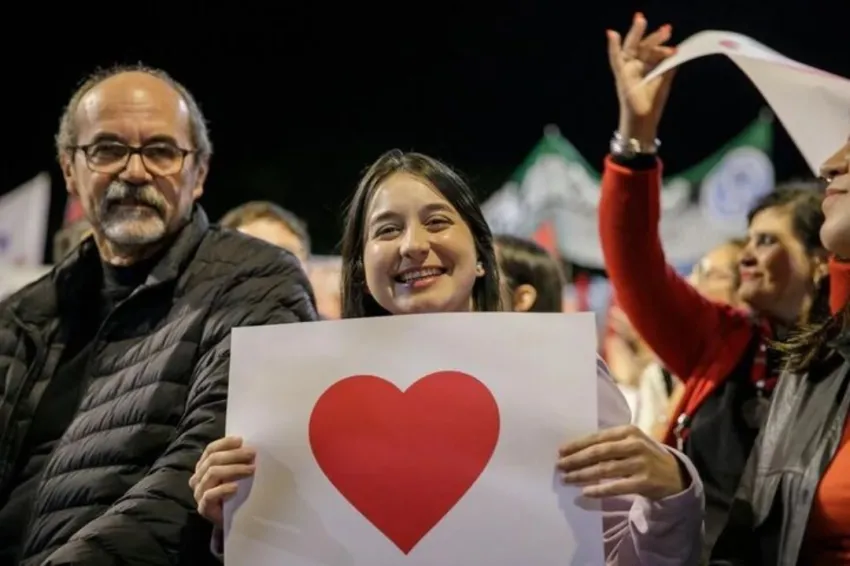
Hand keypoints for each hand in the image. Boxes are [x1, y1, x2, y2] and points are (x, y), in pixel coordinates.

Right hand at [189, 436, 256, 526]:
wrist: (230, 518)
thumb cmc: (233, 493)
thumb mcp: (234, 473)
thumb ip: (236, 460)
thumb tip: (249, 446)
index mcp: (203, 466)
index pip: (210, 450)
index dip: (225, 443)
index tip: (241, 441)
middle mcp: (198, 478)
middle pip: (212, 460)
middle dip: (234, 455)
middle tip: (252, 454)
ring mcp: (199, 493)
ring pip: (212, 474)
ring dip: (234, 469)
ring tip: (251, 469)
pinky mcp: (203, 507)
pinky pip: (210, 495)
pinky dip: (223, 489)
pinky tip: (236, 487)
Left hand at [557, 425, 685, 499]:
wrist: (674, 475)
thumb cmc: (644, 456)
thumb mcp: (631, 442)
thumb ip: (609, 443)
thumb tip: (575, 450)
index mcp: (629, 431)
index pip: (597, 437)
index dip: (577, 444)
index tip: (561, 451)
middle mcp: (635, 445)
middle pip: (599, 453)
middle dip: (576, 459)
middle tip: (559, 466)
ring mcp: (641, 464)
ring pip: (605, 470)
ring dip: (583, 475)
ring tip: (567, 479)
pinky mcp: (645, 482)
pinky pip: (617, 487)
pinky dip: (600, 489)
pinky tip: (585, 491)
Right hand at [608, 13, 676, 144]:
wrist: (643, 120)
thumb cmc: (652, 104)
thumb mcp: (664, 80)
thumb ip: (668, 64)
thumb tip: (677, 50)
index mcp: (646, 67)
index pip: (652, 51)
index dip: (660, 44)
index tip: (672, 41)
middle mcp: (635, 66)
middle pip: (642, 46)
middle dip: (650, 35)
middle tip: (664, 27)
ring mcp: (627, 70)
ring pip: (631, 48)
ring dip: (636, 34)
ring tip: (641, 20)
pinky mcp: (621, 76)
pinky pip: (615, 59)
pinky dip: (613, 47)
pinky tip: (612, 34)